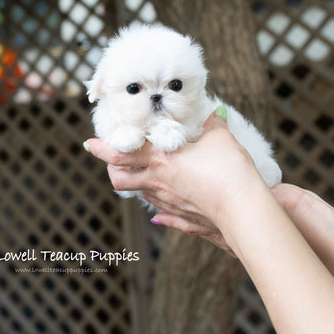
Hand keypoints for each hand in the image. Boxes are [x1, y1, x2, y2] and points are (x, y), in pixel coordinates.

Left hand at [85, 110, 264, 254]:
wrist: (243, 208)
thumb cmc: (228, 169)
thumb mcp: (220, 139)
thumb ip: (214, 126)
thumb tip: (217, 115)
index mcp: (161, 160)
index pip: (121, 154)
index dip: (102, 149)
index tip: (90, 144)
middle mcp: (158, 182)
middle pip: (121, 180)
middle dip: (112, 171)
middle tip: (114, 162)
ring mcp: (169, 202)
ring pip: (141, 195)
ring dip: (136, 185)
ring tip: (142, 174)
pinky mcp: (184, 217)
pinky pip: (163, 212)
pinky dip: (158, 206)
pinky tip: (160, 209)